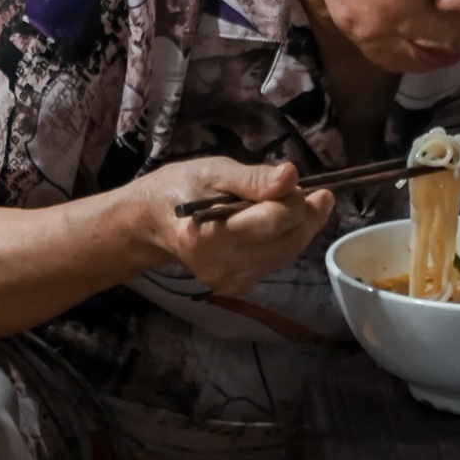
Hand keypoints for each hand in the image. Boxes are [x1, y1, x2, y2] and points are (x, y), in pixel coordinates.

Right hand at [130, 156, 333, 295]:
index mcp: (209, 235)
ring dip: (299, 228)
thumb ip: (253, 178)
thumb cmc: (181, 187)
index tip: (298, 180)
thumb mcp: (213, 171)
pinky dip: (284, 241)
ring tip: (293, 203)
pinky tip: (277, 225)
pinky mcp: (235, 287)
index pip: (273, 221)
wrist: (152, 223)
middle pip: (286, 242)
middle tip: (307, 191)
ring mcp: (227, 281)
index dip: (297, 199)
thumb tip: (291, 176)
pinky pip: (275, 262)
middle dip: (305, 214)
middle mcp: (219, 265)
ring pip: (287, 254)